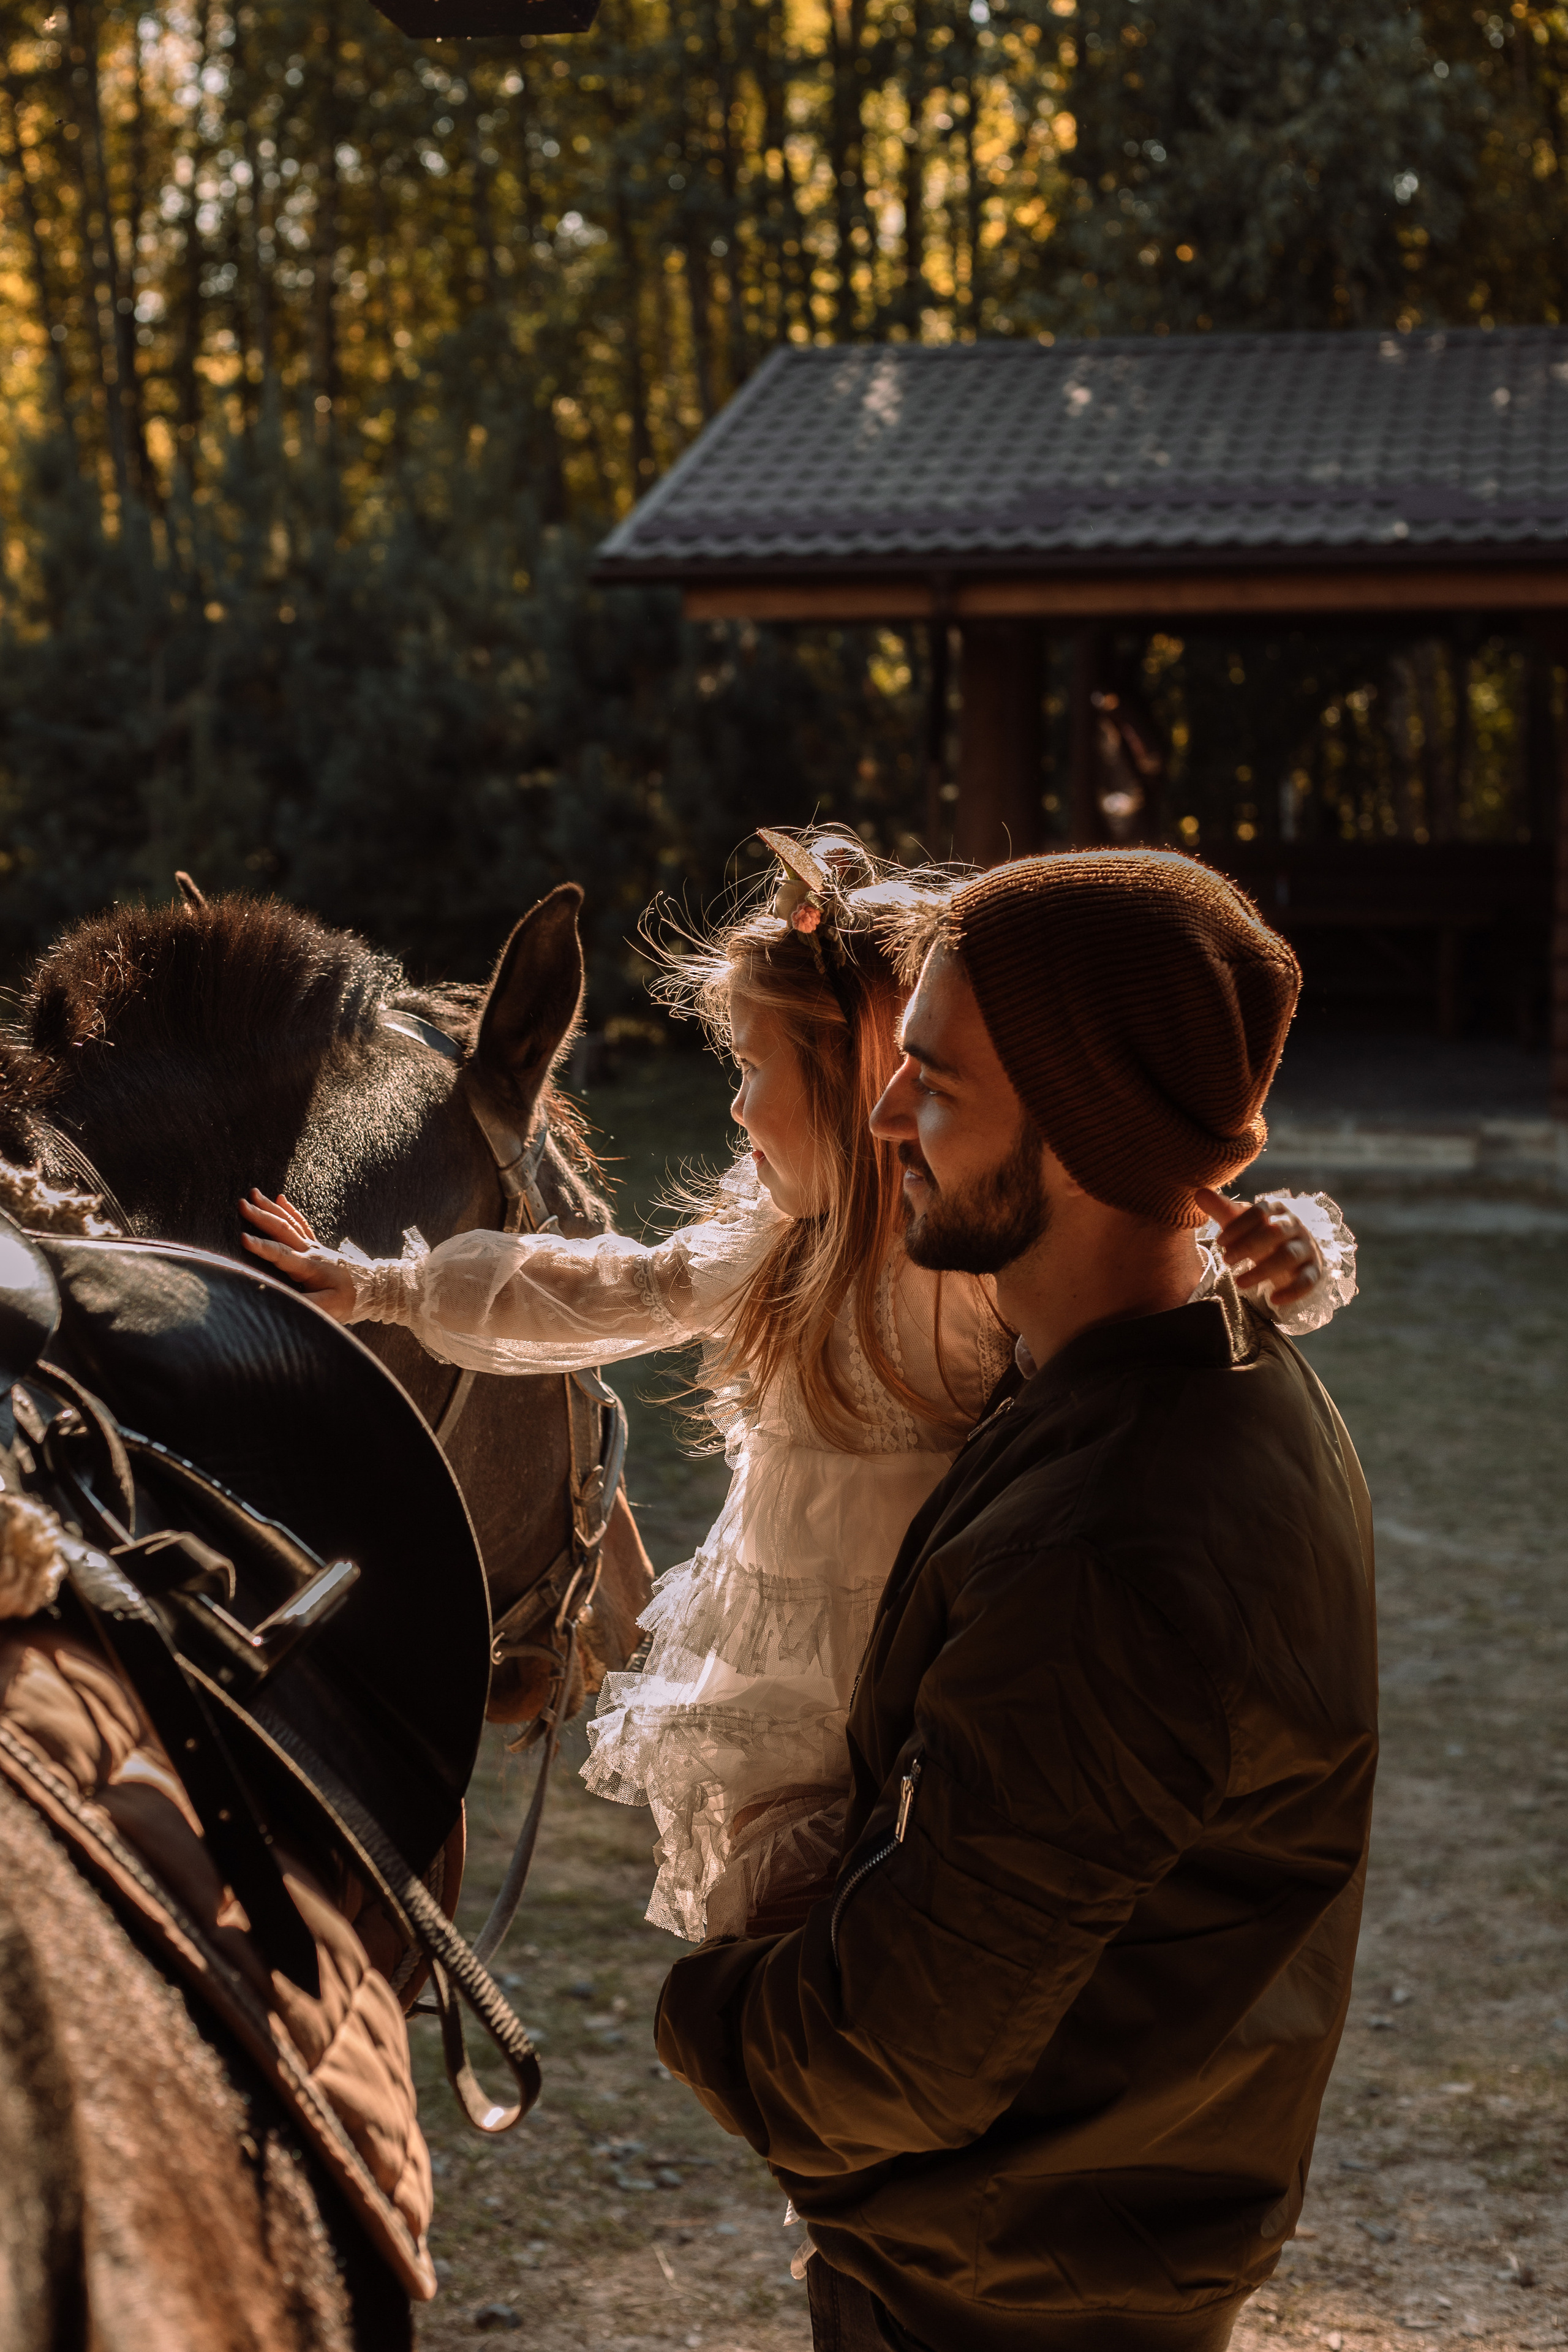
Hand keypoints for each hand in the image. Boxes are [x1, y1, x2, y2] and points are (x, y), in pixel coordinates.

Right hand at [239, 1189, 357, 1322]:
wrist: (374, 1288)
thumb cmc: (351, 1299)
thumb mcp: (330, 1308)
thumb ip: (307, 1304)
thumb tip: (283, 1302)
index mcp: (309, 1266)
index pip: (282, 1255)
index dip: (262, 1247)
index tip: (242, 1238)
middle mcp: (310, 1251)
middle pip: (282, 1230)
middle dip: (260, 1217)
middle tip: (241, 1203)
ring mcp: (314, 1246)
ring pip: (289, 1222)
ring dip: (270, 1208)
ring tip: (253, 1193)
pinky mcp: (317, 1246)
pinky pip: (301, 1224)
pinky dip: (290, 1211)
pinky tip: (280, 1198)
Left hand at [1193, 1187, 1323, 1311]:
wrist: (1293, 1255)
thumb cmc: (1261, 1235)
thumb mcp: (1241, 1223)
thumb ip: (1222, 1209)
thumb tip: (1198, 1193)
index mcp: (1277, 1210)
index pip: (1260, 1212)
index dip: (1239, 1226)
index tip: (1219, 1243)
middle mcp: (1294, 1226)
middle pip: (1275, 1232)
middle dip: (1249, 1246)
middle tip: (1225, 1260)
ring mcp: (1306, 1248)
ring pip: (1289, 1256)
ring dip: (1263, 1270)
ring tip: (1239, 1282)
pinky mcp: (1313, 1271)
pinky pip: (1307, 1280)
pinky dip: (1293, 1291)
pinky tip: (1274, 1299)